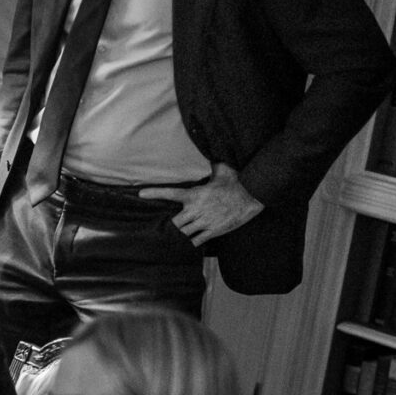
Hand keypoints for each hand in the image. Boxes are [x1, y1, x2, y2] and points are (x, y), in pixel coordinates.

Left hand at [140, 162, 262, 245]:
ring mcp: (205, 222)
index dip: (154, 193)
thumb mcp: (222, 170)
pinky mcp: (214, 231)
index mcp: (195, 195)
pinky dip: (193, 242)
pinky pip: (197, 241)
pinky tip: (192, 241)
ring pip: (184, 233)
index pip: (170, 193)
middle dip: (173, 224)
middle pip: (175, 223)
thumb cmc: (237, 182)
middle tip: (172, 224)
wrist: (253, 196)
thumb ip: (212, 164)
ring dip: (182, 234)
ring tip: (181, 234)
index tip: (141, 194)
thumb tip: (210, 152)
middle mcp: (196, 210)